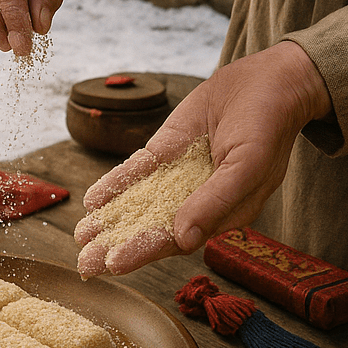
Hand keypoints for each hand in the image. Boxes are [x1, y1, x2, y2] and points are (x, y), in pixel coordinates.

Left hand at [75, 41, 332, 275]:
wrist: (261, 84)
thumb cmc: (266, 129)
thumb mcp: (247, 167)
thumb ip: (215, 202)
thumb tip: (183, 239)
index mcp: (221, 214)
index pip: (176, 240)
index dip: (144, 252)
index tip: (114, 263)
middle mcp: (194, 200)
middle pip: (150, 226)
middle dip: (116, 243)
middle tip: (85, 263)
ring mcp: (176, 176)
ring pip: (137, 202)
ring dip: (109, 219)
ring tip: (81, 236)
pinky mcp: (164, 152)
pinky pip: (135, 172)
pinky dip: (114, 185)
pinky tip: (93, 200)